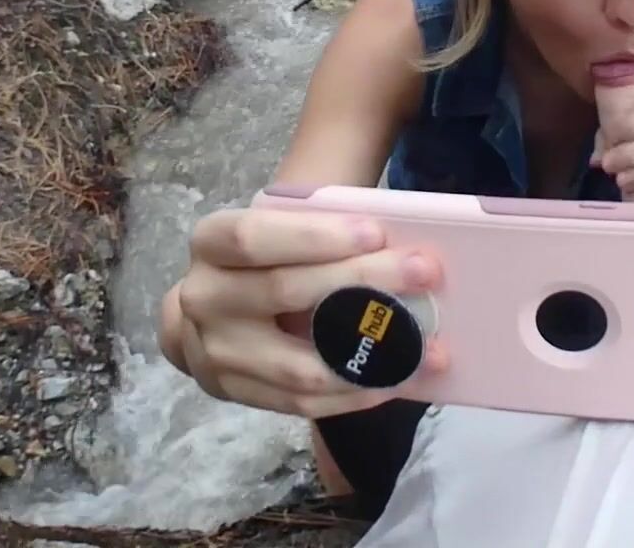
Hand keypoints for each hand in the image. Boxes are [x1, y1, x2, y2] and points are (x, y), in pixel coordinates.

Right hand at [169, 206, 446, 417]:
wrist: (212, 313)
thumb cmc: (264, 259)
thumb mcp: (277, 230)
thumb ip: (321, 231)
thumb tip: (399, 243)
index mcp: (211, 243)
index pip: (254, 238)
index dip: (314, 237)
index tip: (377, 232)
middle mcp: (204, 298)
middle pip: (284, 291)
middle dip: (362, 282)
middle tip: (424, 272)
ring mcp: (216, 354)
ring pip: (299, 364)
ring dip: (370, 357)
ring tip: (429, 346)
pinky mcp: (238, 394)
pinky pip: (304, 403)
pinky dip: (356, 392)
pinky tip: (399, 379)